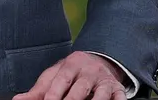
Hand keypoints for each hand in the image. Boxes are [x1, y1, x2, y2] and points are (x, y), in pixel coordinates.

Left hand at [13, 51, 128, 99]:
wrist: (98, 61)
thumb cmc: (71, 73)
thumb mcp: (54, 75)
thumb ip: (38, 89)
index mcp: (71, 65)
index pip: (62, 79)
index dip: (55, 93)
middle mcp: (89, 71)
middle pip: (80, 89)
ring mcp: (104, 80)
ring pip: (100, 95)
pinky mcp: (118, 89)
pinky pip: (119, 98)